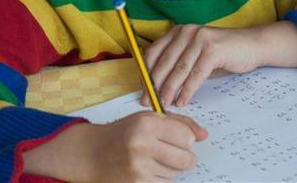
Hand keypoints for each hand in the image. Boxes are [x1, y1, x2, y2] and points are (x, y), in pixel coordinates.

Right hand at [23, 111, 206, 181]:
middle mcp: (142, 144)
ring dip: (170, 168)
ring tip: (153, 159)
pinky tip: (146, 169)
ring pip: (176, 173)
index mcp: (146, 123)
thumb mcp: (148, 119)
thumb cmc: (123, 133)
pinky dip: (160, 178)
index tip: (177, 139)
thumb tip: (204, 135)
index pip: (187, 137)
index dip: (186, 139)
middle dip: (184, 157)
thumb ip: (179, 123)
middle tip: (172, 153)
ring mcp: (139, 167)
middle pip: (187, 159)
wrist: (92, 153)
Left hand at [142, 24, 261, 107]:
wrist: (252, 45)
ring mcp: (200, 39)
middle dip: (155, 84)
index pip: (154, 51)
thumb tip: (158, 86)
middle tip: (148, 100)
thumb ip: (179, 64)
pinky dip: (188, 90)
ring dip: (169, 89)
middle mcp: (186, 32)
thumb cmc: (222, 53)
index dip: (146, 71)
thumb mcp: (196, 55)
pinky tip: (183, 101)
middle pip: (164, 61)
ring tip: (163, 104)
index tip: (142, 89)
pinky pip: (196, 74)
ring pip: (179, 69)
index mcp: (178, 32)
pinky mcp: (213, 50)